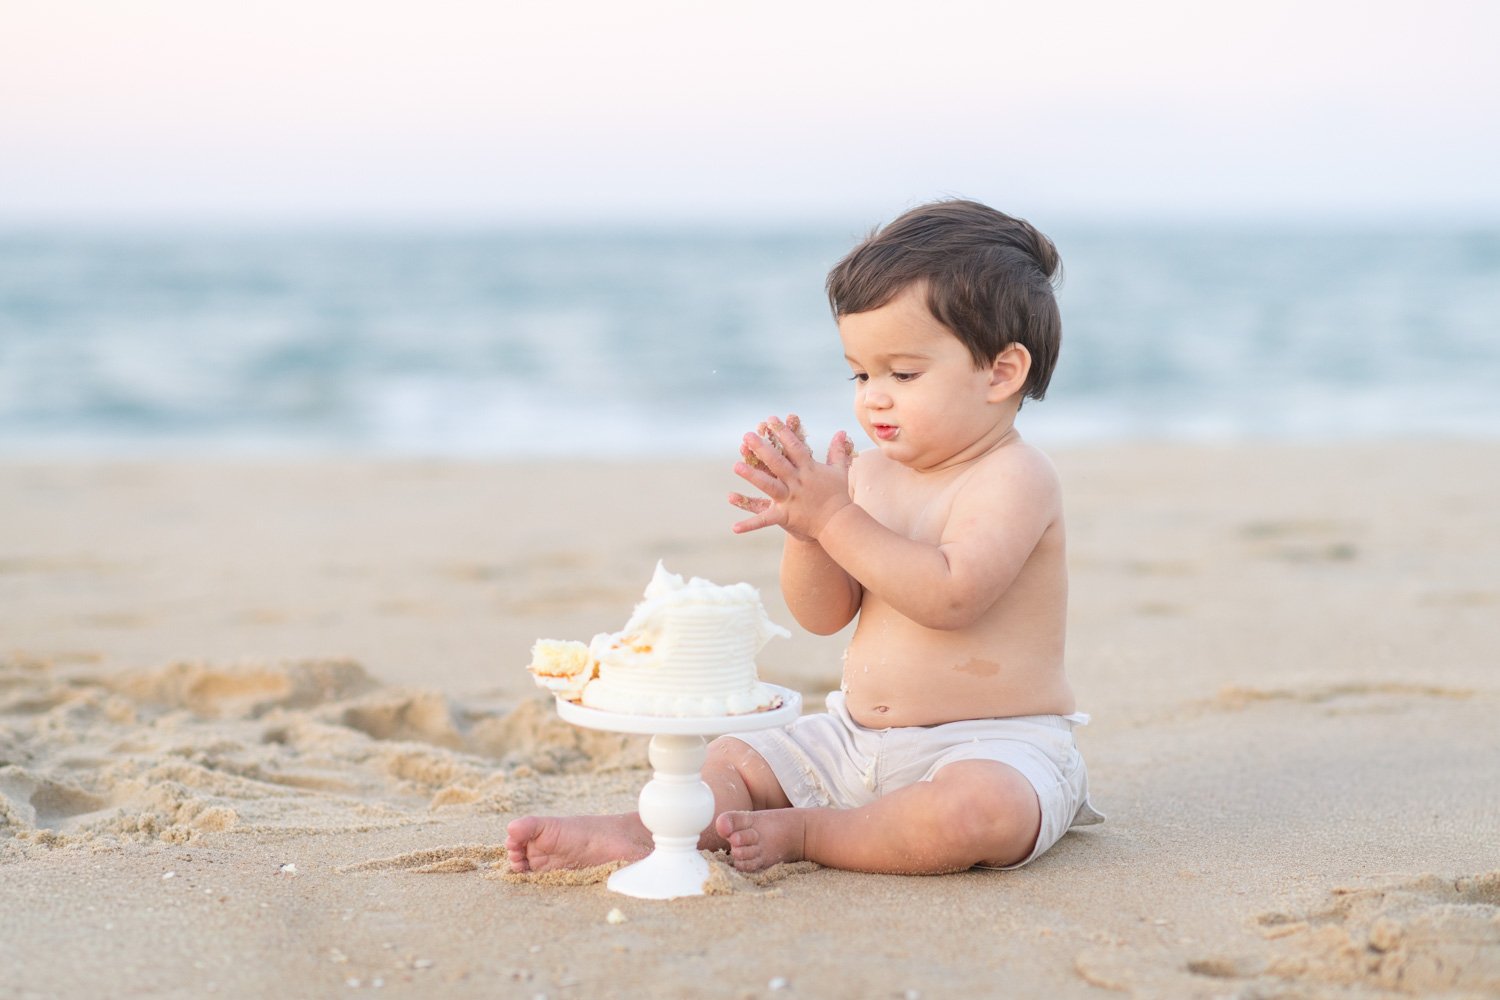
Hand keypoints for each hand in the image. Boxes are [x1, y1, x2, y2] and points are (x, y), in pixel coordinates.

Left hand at [728, 415, 854, 537]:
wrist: (840, 523)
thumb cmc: (839, 496)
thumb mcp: (839, 470)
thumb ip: (837, 451)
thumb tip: (842, 432)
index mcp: (809, 469)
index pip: (794, 446)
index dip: (782, 432)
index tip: (771, 419)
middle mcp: (798, 482)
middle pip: (777, 462)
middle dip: (762, 448)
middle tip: (747, 435)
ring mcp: (790, 499)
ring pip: (769, 485)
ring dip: (753, 476)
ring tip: (736, 466)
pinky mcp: (786, 516)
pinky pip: (765, 520)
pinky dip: (750, 524)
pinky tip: (734, 528)